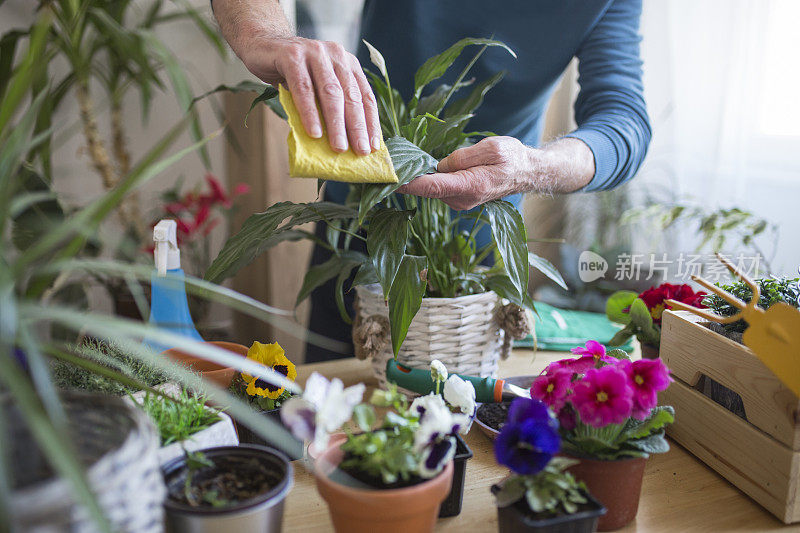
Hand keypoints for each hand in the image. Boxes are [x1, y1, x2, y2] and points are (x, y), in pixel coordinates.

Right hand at [240, 37, 380, 155]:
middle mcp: (336, 55)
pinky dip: (310, 112)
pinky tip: (314, 132)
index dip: (370, 122)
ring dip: (336, 124)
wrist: (261, 45)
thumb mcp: (316, 88)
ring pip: (330, 93)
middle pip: (350, 96)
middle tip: (360, 151)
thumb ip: (329, 106)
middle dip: (357, 127)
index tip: (374, 146)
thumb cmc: (291, 73)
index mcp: (347, 64)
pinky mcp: (292, 55)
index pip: (365, 96)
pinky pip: (303, 88)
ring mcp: (315, 53)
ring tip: (339, 147)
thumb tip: (343, 143)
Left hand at [397, 137, 536, 209]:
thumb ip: (464, 157)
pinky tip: (424, 168)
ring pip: (430, 188)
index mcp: (470, 186)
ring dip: (418, 177)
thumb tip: (441, 165)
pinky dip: (427, 179)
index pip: (433, 186)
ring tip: (407, 161)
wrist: (526, 173)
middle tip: (388, 162)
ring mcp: (458, 201)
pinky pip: (436, 188)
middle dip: (407, 177)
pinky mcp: (456, 198)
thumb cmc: (511, 157)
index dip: (409, 183)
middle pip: (426, 189)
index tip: (390, 179)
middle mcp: (461, 199)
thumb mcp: (491, 148)